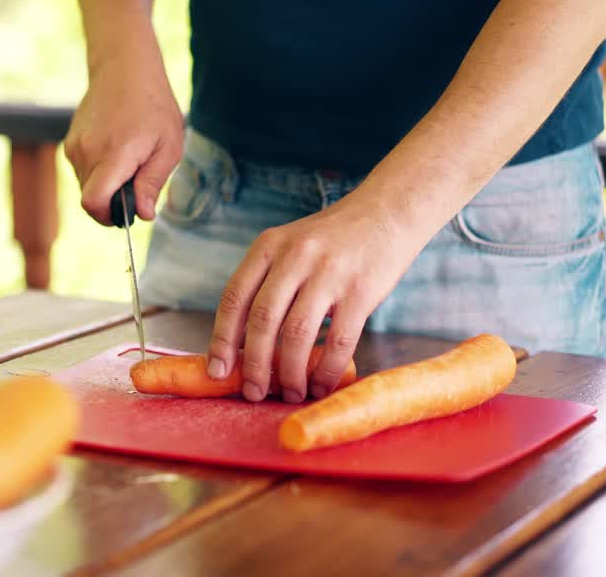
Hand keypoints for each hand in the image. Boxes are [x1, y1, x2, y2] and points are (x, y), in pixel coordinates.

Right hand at [64, 49, 183, 223]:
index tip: (127, 213)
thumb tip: (143, 215)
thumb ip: (152, 183)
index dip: (109, 217)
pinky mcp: (70, 142)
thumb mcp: (168, 147)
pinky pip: (82, 171)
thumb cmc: (154, 107)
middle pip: (91, 200)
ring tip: (129, 158)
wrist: (124, 69)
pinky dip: (98, 171)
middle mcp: (87, 152)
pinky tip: (116, 149)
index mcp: (114, 155)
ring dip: (106, 185)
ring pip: (86, 186)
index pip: (94, 203)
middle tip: (137, 178)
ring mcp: (74, 147)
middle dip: (112, 201)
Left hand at [207, 190, 421, 402]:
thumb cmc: (334, 239)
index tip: (217, 371)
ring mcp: (329, 272)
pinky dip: (326, 371)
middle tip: (253, 393)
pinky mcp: (361, 290)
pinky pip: (338, 341)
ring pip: (297, 335)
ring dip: (290, 373)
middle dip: (254, 365)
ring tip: (290, 393)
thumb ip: (268, 282)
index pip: (234, 298)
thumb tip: (243, 344)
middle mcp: (295, 256)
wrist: (388, 210)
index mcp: (268, 246)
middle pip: (262, 320)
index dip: (221, 339)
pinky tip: (321, 385)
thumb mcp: (291, 245)